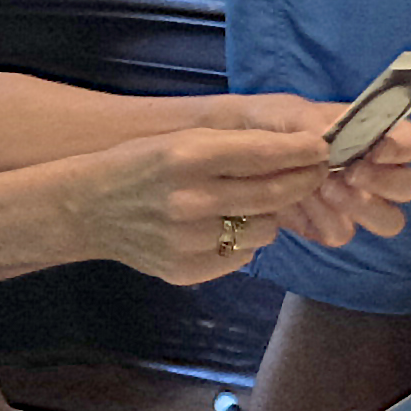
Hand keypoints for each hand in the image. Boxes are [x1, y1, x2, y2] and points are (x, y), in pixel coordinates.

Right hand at [65, 123, 341, 282]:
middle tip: (317, 172)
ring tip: (256, 201)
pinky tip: (224, 226)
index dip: (301, 151)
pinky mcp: (187, 271)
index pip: (264, 154)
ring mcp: (188, 240)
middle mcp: (189, 199)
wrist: (86, 208)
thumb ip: (235, 146)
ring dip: (271, 214)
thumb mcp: (181, 139)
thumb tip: (299, 152)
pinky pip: (241, 256)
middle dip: (304, 181)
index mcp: (187, 155)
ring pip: (264, 229)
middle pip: (272, 193)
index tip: (324, 148)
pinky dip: (243, 241)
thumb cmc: (139, 164)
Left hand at [205, 93, 410, 251]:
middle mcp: (374, 171)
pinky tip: (300, 203)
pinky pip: (343, 233)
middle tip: (348, 174)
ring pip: (388, 220)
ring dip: (360, 207)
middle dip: (383, 183)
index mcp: (374, 135)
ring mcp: (355, 203)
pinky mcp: (330, 226)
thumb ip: (313, 122)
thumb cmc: (270, 122)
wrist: (233, 152)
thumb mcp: (286, 113)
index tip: (373, 150)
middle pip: (408, 187)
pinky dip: (324, 220)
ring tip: (324, 190)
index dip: (401, 148)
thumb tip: (331, 139)